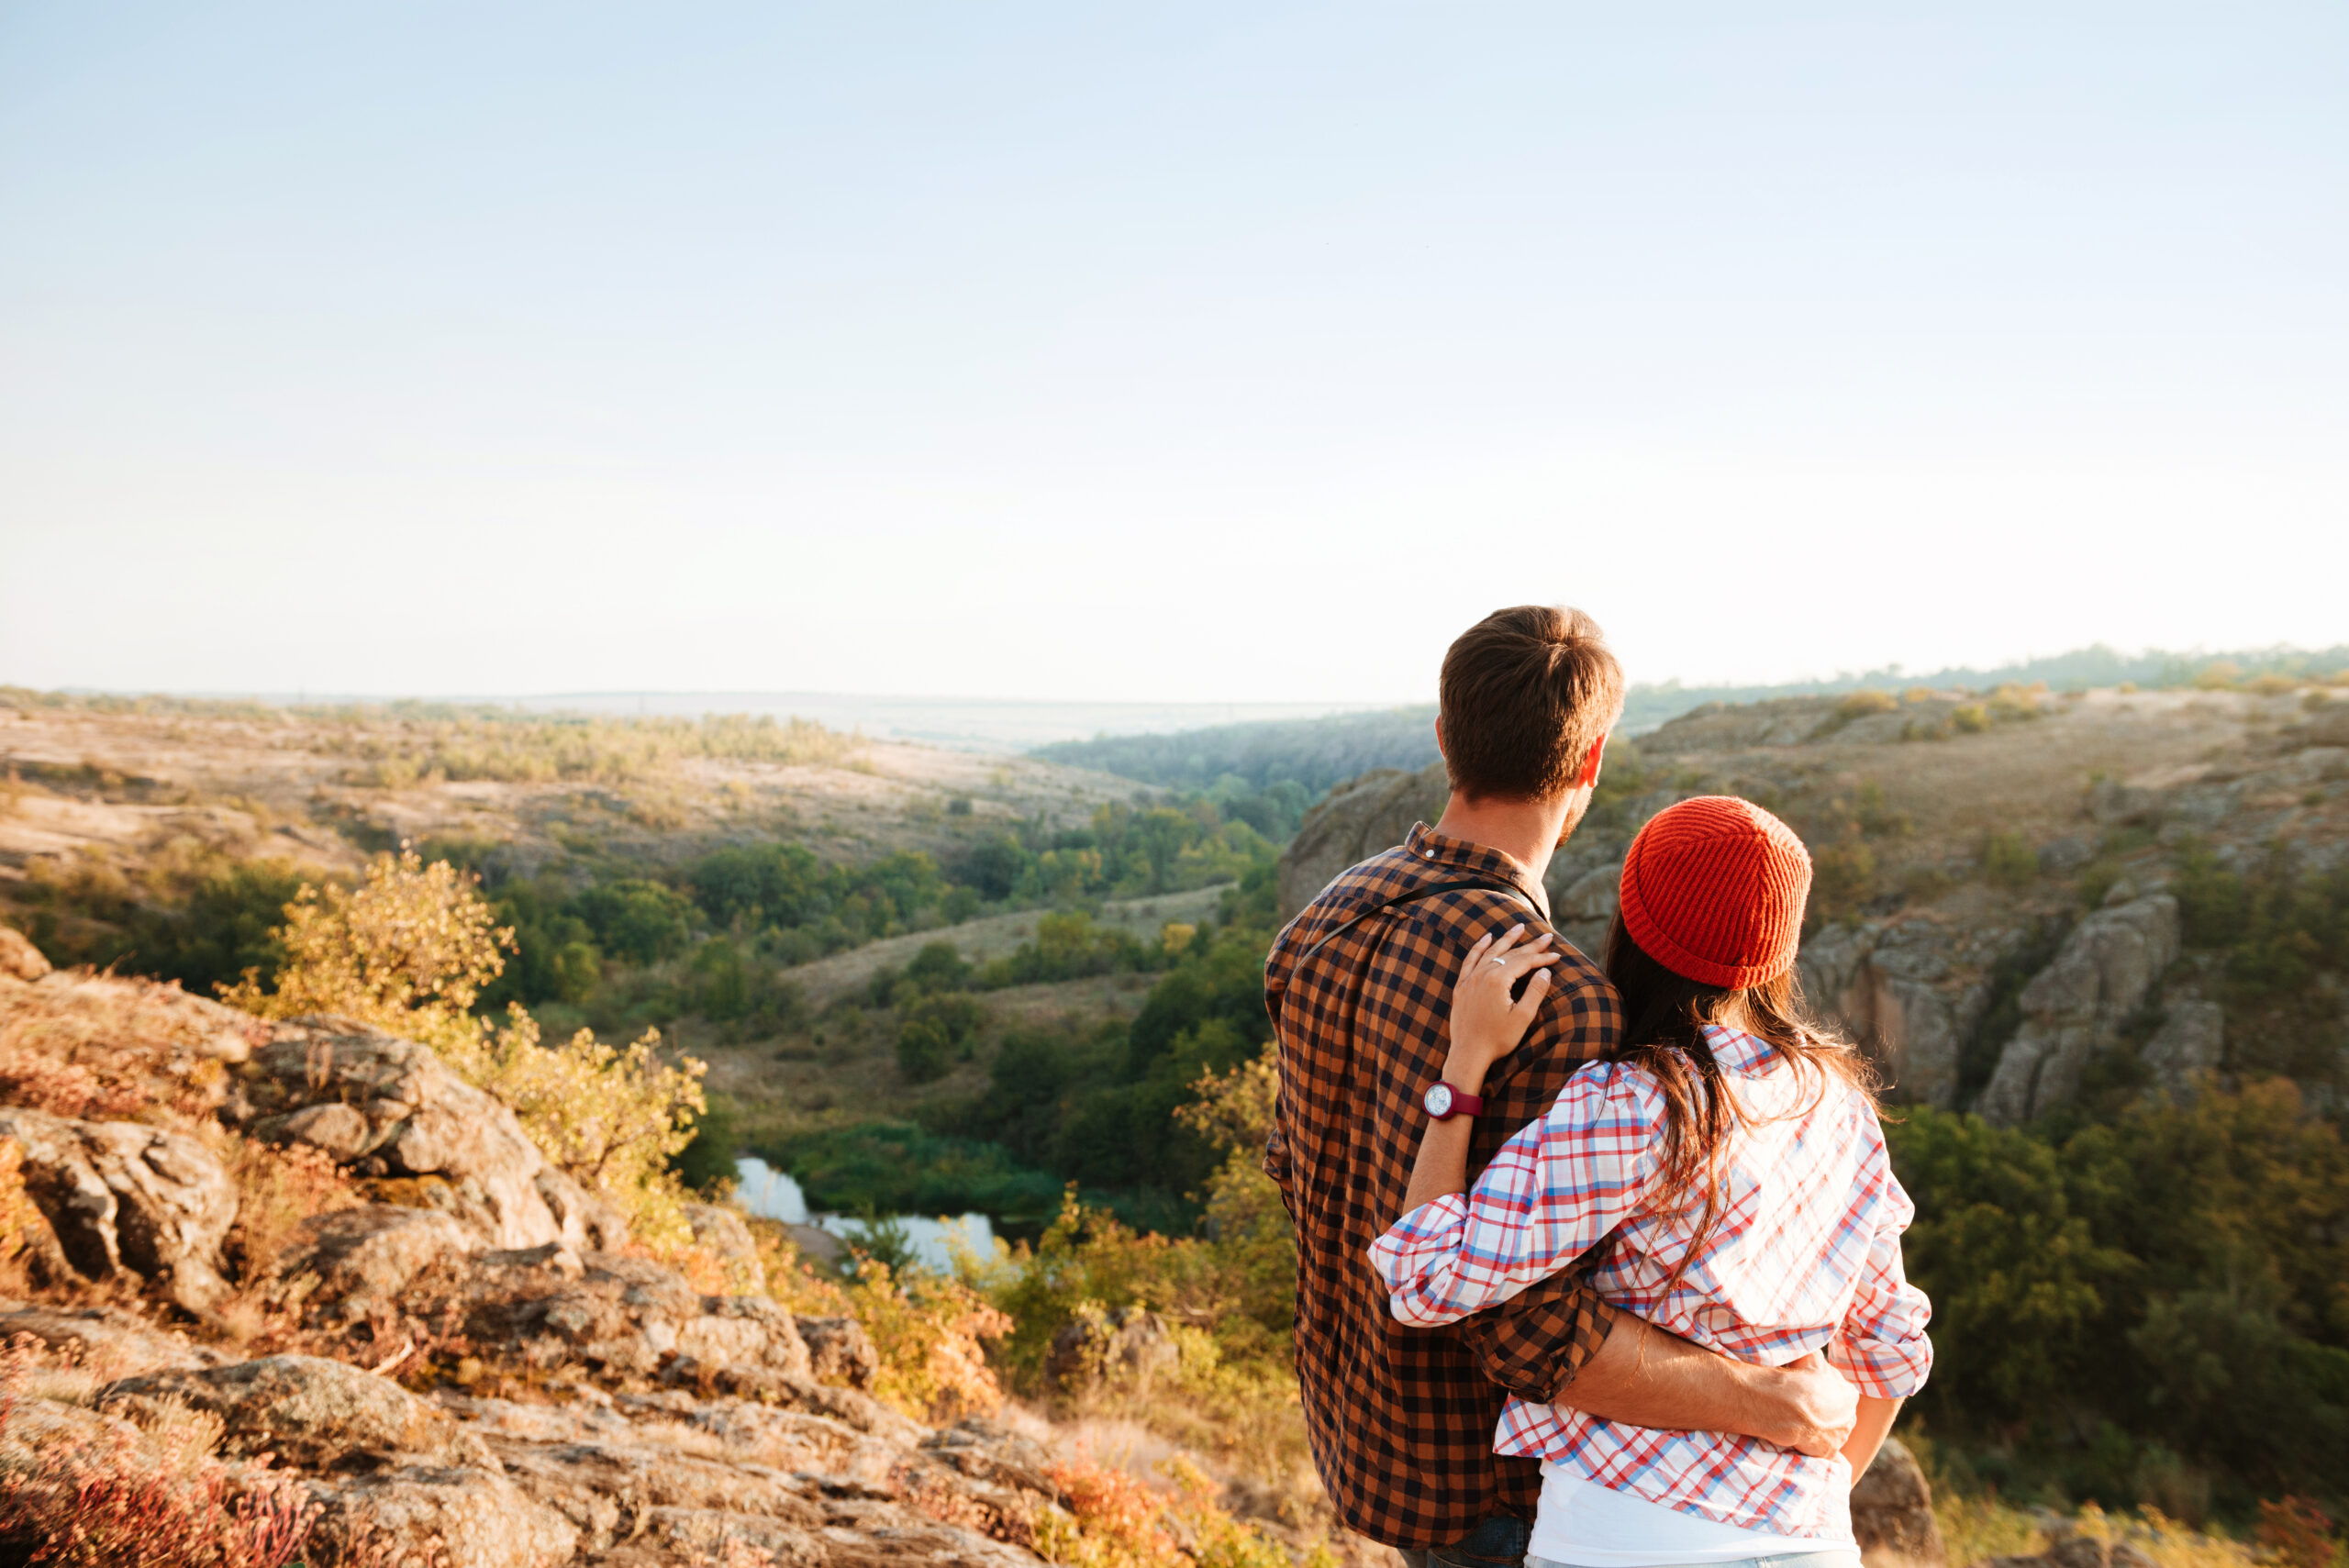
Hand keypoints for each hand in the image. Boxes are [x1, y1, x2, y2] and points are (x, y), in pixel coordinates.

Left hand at [1444, 925, 1555, 1092]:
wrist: (1469, 1054)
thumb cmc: (1498, 1039)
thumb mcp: (1523, 1017)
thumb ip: (1535, 991)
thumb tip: (1545, 970)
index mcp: (1498, 981)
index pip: (1524, 962)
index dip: (1542, 958)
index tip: (1557, 955)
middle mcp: (1482, 975)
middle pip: (1510, 954)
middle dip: (1530, 945)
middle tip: (1547, 936)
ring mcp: (1469, 979)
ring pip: (1490, 952)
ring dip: (1506, 939)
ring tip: (1519, 927)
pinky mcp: (1461, 987)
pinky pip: (1470, 960)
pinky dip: (1479, 947)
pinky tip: (1486, 938)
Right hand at [1761, 1352, 1859, 1458]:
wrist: (1786, 1406)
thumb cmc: (1798, 1378)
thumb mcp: (1811, 1358)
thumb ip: (1818, 1359)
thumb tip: (1816, 1356)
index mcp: (1850, 1395)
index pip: (1841, 1396)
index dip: (1824, 1395)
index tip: (1811, 1394)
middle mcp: (1851, 1417)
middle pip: (1838, 1416)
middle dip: (1825, 1414)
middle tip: (1805, 1409)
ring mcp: (1840, 1437)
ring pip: (1831, 1433)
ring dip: (1818, 1430)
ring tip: (1799, 1422)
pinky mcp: (1828, 1452)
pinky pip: (1821, 1449)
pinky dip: (1811, 1445)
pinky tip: (1798, 1435)